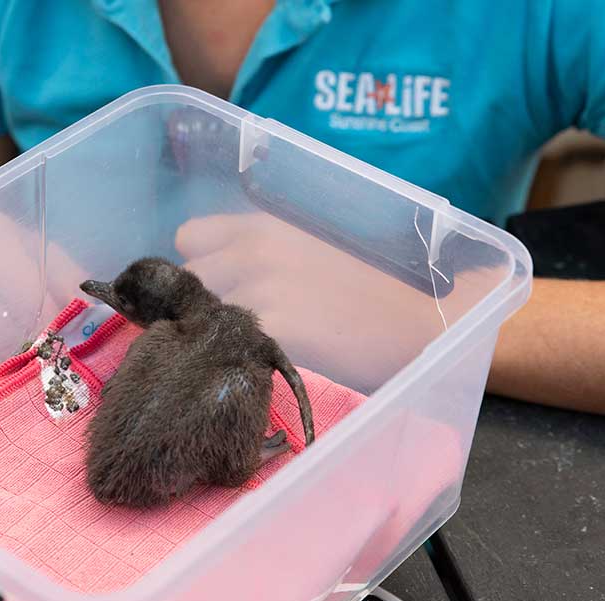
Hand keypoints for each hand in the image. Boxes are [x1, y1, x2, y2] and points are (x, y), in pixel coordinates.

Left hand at [175, 212, 444, 390]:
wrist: (417, 322)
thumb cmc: (366, 293)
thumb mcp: (306, 252)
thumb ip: (258, 258)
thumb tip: (212, 283)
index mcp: (262, 227)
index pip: (188, 238)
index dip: (196, 267)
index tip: (212, 292)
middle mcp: (254, 250)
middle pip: (187, 283)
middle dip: (197, 308)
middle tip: (225, 333)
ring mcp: (260, 289)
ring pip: (199, 318)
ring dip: (210, 338)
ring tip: (241, 355)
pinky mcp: (271, 329)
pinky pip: (224, 346)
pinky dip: (231, 360)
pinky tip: (255, 369)